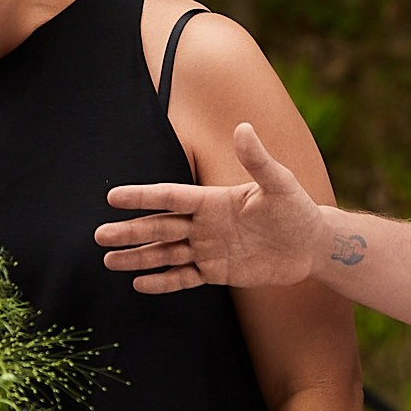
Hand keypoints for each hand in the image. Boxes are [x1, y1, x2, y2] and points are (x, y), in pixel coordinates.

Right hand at [97, 124, 321, 293]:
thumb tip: (243, 127)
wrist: (310, 244)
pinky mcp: (217, 272)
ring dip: (138, 257)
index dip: (143, 197)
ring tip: (109, 260)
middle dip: (130, 231)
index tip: (114, 197)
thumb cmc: (296, 209)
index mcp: (212, 200)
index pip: (170, 197)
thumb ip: (257, 159)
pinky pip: (184, 277)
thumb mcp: (279, 183)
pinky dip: (163, 281)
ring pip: (165, 253)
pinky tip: (140, 284)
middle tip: (100, 235)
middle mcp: (204, 224)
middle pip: (159, 227)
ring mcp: (208, 249)